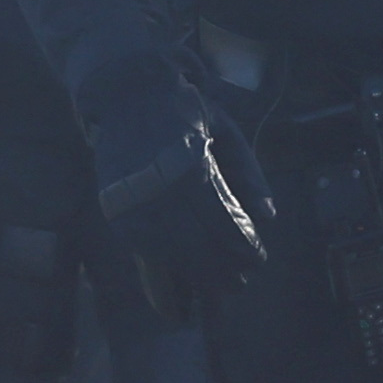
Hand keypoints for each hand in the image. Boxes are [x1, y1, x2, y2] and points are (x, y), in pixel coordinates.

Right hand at [93, 120, 267, 326]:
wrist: (128, 94)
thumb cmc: (186, 113)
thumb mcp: (228, 133)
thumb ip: (250, 175)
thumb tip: (269, 217)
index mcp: (190, 164)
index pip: (222, 220)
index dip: (242, 246)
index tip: (257, 259)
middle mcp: (156, 184)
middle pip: (194, 243)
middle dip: (220, 269)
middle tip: (240, 283)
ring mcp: (130, 197)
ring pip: (166, 251)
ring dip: (193, 275)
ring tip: (217, 288)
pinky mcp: (113, 205)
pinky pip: (141, 246)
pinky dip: (164, 264)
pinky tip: (182, 274)